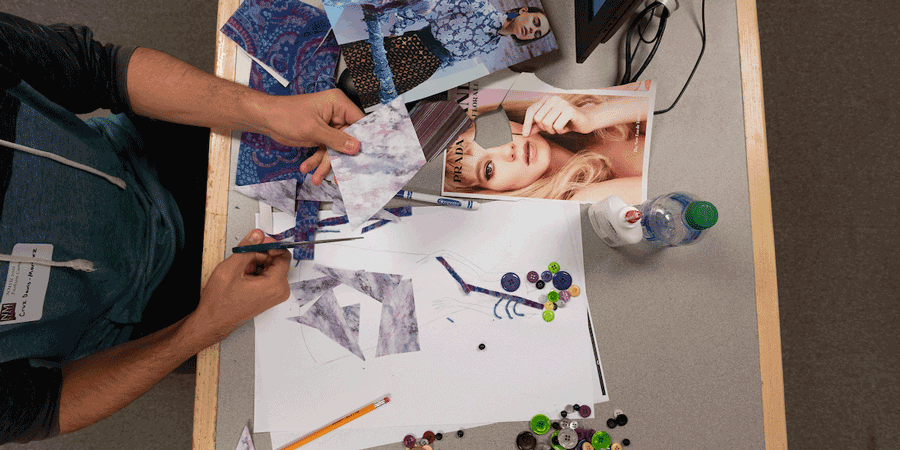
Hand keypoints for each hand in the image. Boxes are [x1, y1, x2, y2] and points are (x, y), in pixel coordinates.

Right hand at [183, 229, 290, 345]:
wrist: (213, 321)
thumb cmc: (220, 303)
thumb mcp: (231, 268)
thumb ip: (247, 248)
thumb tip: (257, 235)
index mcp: (275, 284)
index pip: (283, 254)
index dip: (269, 245)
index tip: (258, 241)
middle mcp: (279, 290)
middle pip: (275, 260)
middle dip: (258, 255)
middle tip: (242, 258)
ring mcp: (274, 294)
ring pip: (269, 266)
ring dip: (254, 263)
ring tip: (239, 270)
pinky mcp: (268, 295)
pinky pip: (266, 275)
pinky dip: (254, 271)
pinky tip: (241, 276)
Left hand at [261, 89, 364, 184]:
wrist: (266, 119)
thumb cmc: (285, 115)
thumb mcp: (313, 129)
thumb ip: (336, 139)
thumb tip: (355, 147)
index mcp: (337, 103)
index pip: (359, 121)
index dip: (362, 139)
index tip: (364, 155)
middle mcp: (336, 113)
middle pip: (348, 139)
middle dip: (339, 157)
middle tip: (341, 173)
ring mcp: (329, 125)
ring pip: (336, 148)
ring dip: (325, 163)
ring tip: (318, 176)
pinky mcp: (321, 134)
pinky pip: (325, 150)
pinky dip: (317, 160)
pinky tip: (308, 167)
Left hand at [521, 95, 593, 136]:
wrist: (586, 120)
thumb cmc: (567, 121)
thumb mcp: (549, 123)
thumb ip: (537, 126)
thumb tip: (524, 132)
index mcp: (547, 99)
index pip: (531, 111)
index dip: (526, 124)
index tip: (525, 134)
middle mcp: (554, 99)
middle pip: (538, 119)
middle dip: (544, 128)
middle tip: (554, 128)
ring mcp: (562, 103)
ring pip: (547, 123)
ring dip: (553, 130)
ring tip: (561, 126)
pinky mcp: (570, 110)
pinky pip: (557, 126)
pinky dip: (561, 130)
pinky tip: (567, 127)